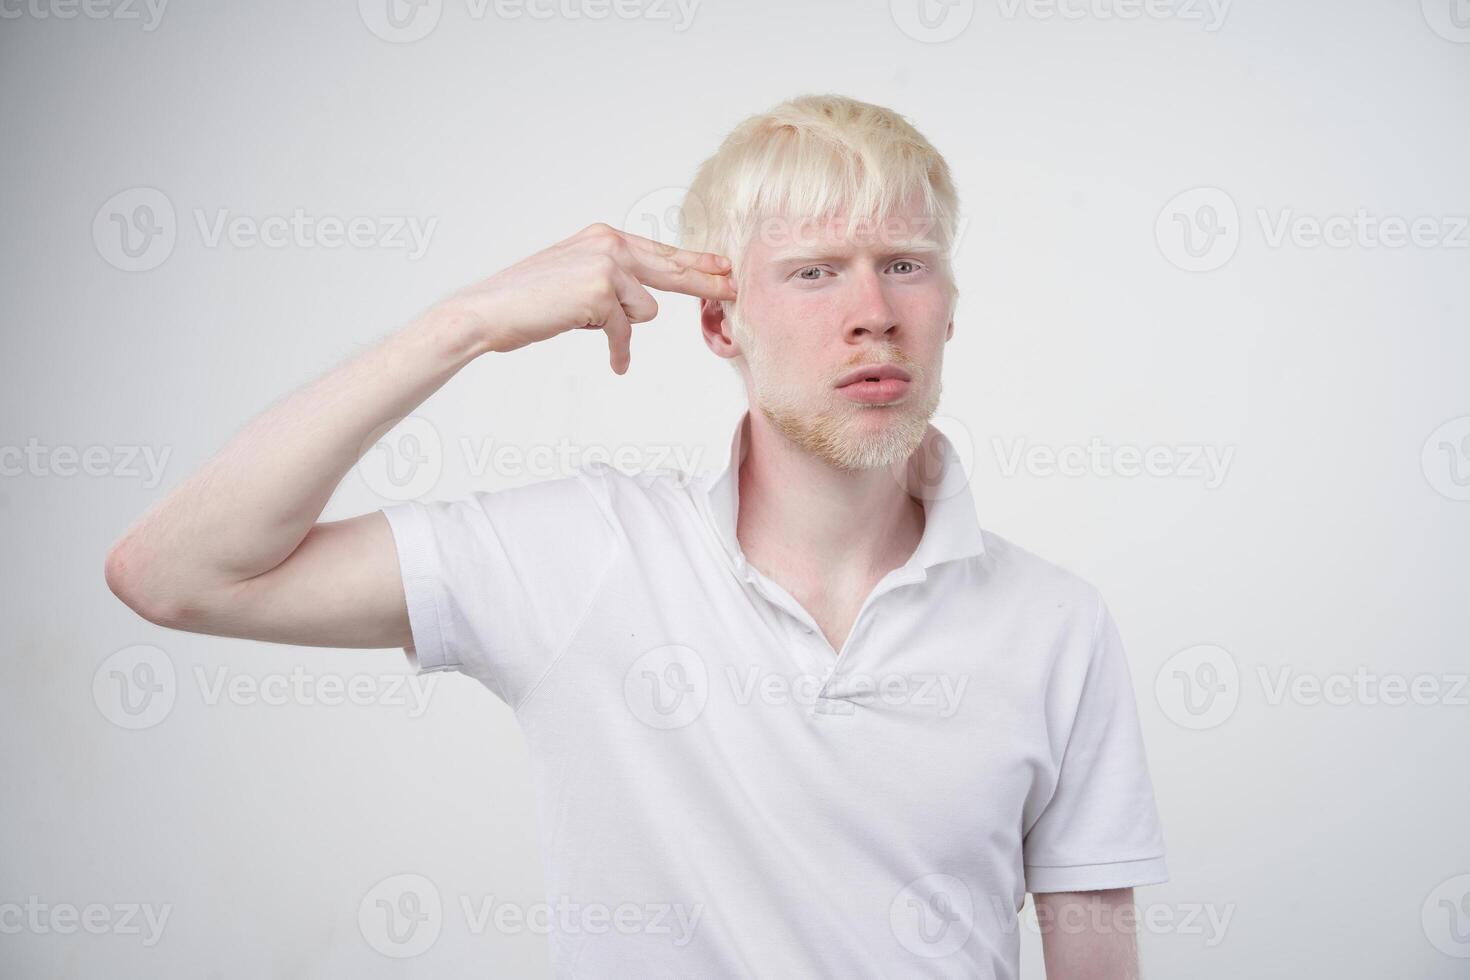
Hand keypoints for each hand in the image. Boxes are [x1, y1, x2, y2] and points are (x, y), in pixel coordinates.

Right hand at [439, 222, 736, 373]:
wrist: (489, 310)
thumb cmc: (529, 300)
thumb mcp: (576, 276)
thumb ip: (613, 280)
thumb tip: (648, 300)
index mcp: (605, 236)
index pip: (661, 253)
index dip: (696, 264)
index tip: (725, 268)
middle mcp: (609, 244)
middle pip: (672, 270)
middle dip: (705, 283)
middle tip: (736, 289)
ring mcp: (606, 267)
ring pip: (644, 310)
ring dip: (618, 325)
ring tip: (581, 321)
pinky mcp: (600, 294)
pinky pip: (624, 332)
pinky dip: (619, 351)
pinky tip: (616, 364)